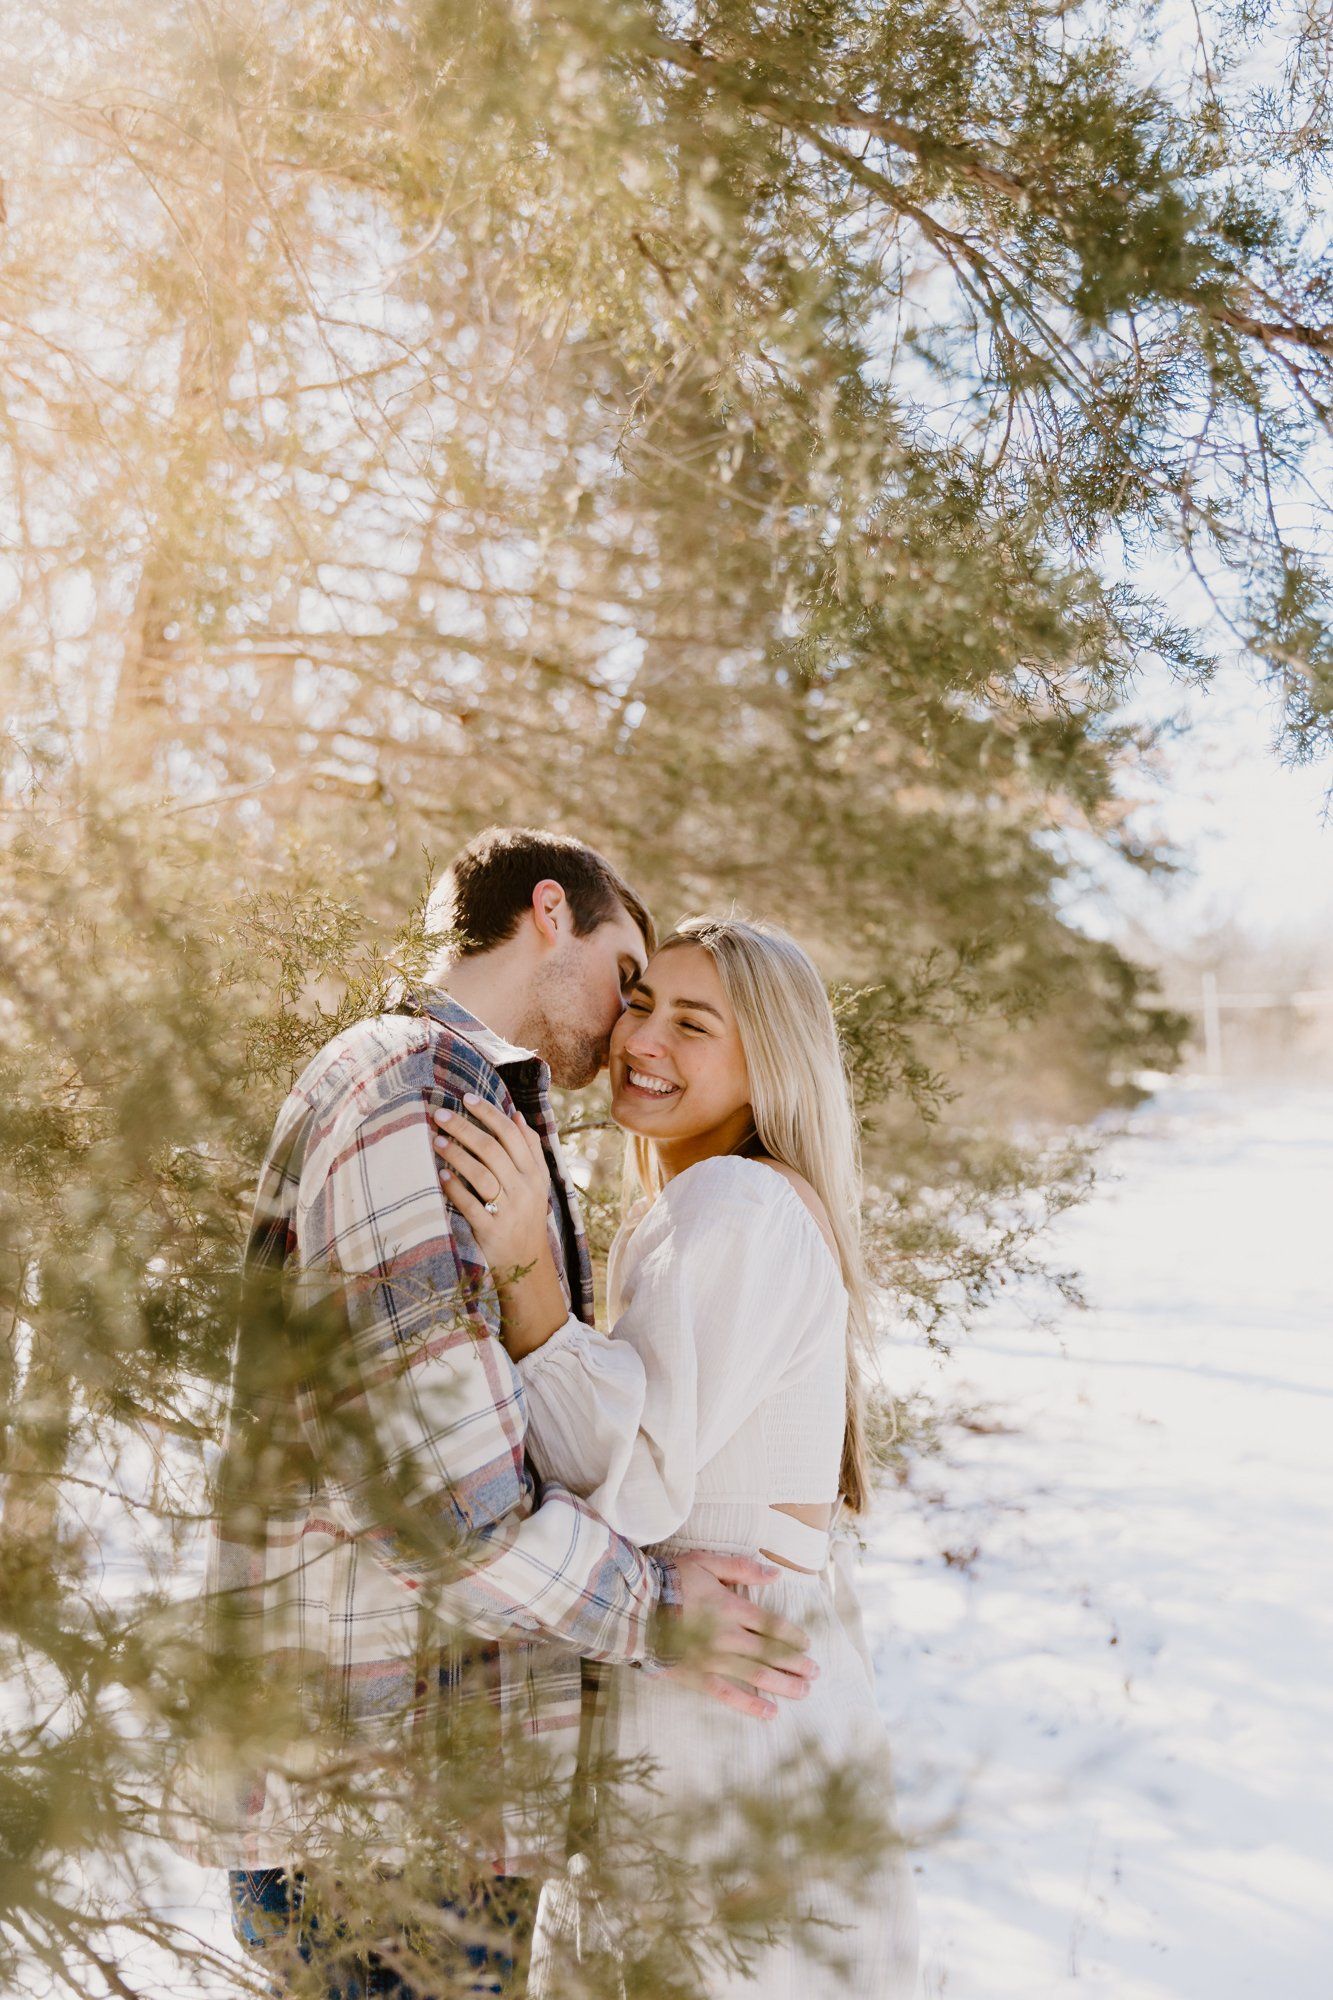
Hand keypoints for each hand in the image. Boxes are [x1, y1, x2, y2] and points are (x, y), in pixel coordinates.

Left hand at [432, 1094, 551, 1281]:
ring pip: (482, 1174)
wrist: (527, 1261)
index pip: (511, 1134)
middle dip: (465, 1127)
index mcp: (534, 1172)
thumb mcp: (536, 1182)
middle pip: (493, 1149)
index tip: (466, 1097)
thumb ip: (529, 1148)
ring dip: (457, 1154)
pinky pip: (471, 1206)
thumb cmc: (526, 1214)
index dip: (489, 1113)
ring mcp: (508, 1209)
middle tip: (440, 1114)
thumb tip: (517, 1115)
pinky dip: (456, 1189)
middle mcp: (524, 1188)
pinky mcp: (491, 1230)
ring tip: (437, 1139)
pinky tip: (441, 1175)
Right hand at [664, 1552, 817, 1720]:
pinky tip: (770, 1713)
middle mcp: (727, 1636)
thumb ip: (741, 1567)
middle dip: (796, 1663)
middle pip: (770, 1652)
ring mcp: (713, 1659)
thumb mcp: (706, 1562)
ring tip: (804, 1692)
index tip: (807, 1644)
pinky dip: (751, 1705)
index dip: (792, 1636)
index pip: (771, 1624)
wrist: (632, 1608)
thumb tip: (776, 1573)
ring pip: (756, 1674)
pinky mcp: (697, 1677)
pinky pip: (728, 1695)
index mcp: (730, 1606)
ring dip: (783, 1684)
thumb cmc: (669, 1580)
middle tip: (815, 1672)